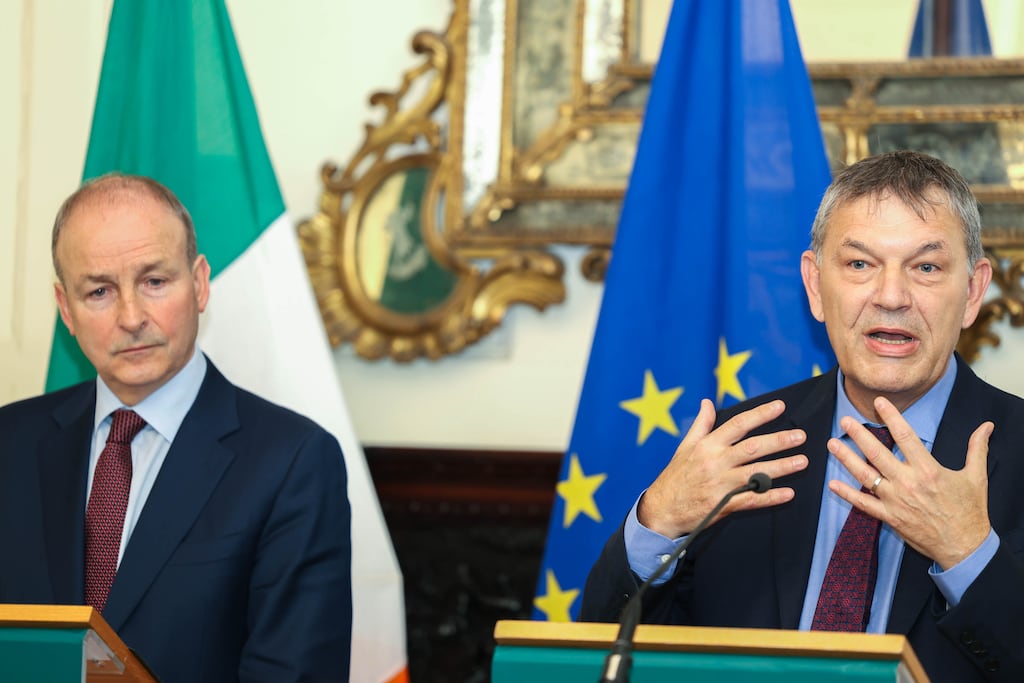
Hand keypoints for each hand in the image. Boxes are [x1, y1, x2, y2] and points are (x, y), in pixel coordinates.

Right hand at [637, 398, 807, 538]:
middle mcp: (715, 462)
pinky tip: (788, 493)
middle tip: (800, 436)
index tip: (780, 407)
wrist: (662, 509)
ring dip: (781, 467)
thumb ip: (701, 424)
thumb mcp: (685, 446)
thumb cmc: (676, 476)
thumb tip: (707, 402)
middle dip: (778, 441)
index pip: (738, 424)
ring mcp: (720, 485)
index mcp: (707, 445)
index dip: (760, 415)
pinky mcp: (724, 505)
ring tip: (802, 461)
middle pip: (752, 448)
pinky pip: (752, 500)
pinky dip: (770, 497)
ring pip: (756, 473)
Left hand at [827, 396, 992, 569]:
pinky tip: (832, 484)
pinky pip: (863, 504)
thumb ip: (977, 449)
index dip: (891, 417)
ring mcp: (895, 501)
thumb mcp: (976, 477)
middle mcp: (908, 483)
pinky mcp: (889, 517)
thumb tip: (986, 426)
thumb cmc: (970, 511)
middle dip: (859, 435)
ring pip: (865, 476)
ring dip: (846, 459)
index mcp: (928, 470)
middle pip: (877, 453)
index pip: (905, 437)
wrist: (965, 547)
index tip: (878, 402)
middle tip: (844, 420)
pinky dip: (846, 494)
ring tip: (832, 444)